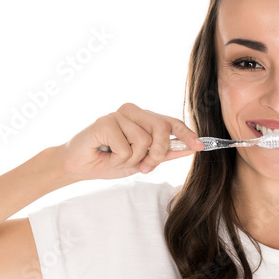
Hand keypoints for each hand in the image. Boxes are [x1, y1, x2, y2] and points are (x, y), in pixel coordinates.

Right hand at [54, 103, 204, 181]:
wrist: (79, 167)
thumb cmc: (109, 161)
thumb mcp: (142, 161)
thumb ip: (164, 154)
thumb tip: (190, 149)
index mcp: (142, 118)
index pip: (170, 122)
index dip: (186, 134)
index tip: (199, 146)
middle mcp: (132, 112)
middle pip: (160, 128)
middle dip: (157, 153)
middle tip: (145, 166)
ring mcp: (118, 114)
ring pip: (144, 140)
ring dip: (132, 159)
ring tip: (117, 158)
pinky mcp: (105, 121)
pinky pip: (126, 147)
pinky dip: (119, 159)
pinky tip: (106, 155)